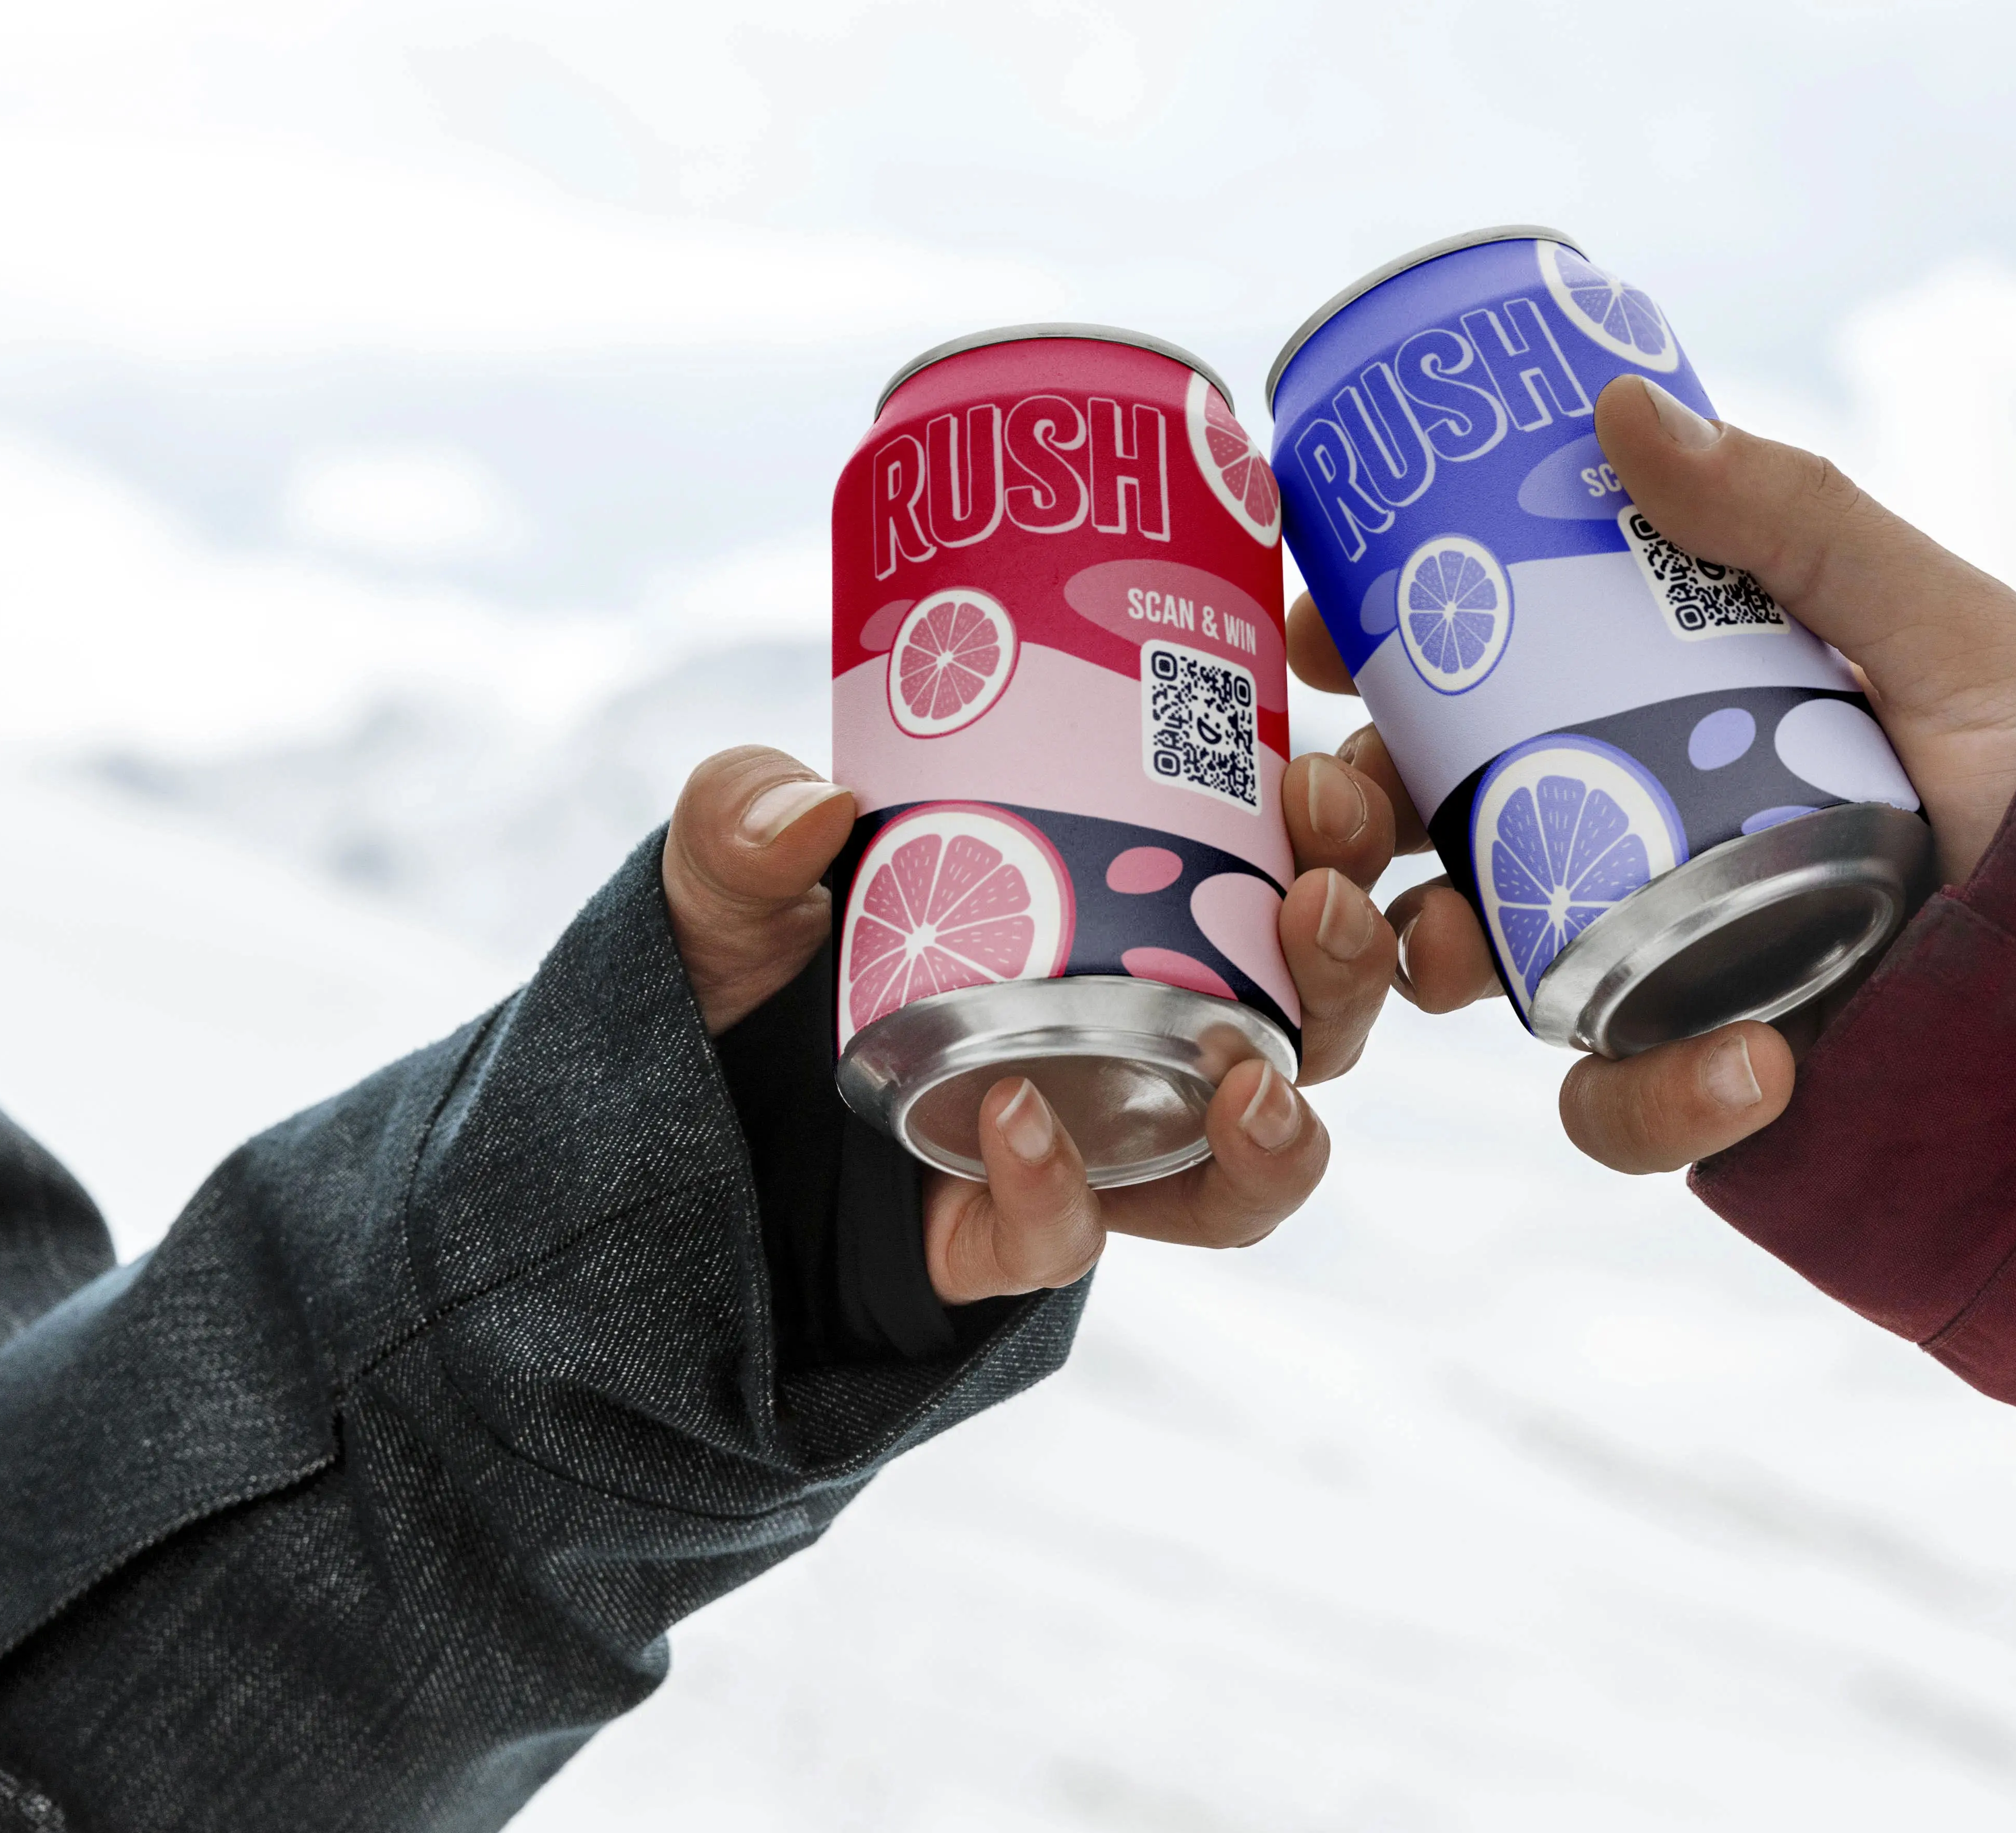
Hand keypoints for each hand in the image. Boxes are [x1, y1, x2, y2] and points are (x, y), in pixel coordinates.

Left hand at [661, 744, 1399, 1304]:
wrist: (661, 1121)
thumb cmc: (741, 973)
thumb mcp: (732, 868)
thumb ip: (743, 816)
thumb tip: (815, 804)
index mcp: (1126, 907)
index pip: (1282, 867)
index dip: (1339, 834)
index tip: (1316, 778)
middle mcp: (1136, 1029)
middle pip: (1313, 1015)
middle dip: (1354, 965)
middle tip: (1324, 898)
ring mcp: (1088, 1140)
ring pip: (1249, 1159)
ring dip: (1287, 1126)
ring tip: (1256, 1082)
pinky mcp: (1006, 1236)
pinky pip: (1071, 1237)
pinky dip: (1057, 1187)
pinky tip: (1017, 1118)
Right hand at [1287, 373, 2015, 1177]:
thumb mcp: (1921, 615)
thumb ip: (1790, 515)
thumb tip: (1617, 407)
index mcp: (1646, 716)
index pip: (1469, 686)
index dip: (1372, 663)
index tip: (1317, 635)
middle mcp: (1627, 838)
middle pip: (1431, 832)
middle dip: (1350, 823)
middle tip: (1336, 806)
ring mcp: (1656, 963)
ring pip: (1477, 976)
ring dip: (1428, 959)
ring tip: (1448, 950)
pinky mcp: (1710, 1079)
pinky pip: (1624, 1110)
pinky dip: (1661, 1100)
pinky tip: (1757, 1064)